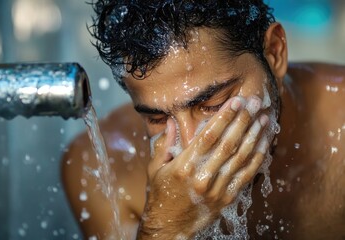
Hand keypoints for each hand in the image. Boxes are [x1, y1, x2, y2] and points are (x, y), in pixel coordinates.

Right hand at [137, 96, 269, 238]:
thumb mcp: (155, 169)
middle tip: (254, 102)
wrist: (169, 228)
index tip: (235, 101)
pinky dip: (257, 157)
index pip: (208, 136)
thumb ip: (164, 144)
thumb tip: (171, 121)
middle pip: (228, 143)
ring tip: (263, 118)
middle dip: (243, 120)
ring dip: (254, 135)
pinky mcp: (227, 198)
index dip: (223, 117)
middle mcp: (202, 177)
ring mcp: (217, 188)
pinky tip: (264, 142)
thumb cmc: (160, 196)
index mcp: (184, 166)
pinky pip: (246, 174)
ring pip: (241, 157)